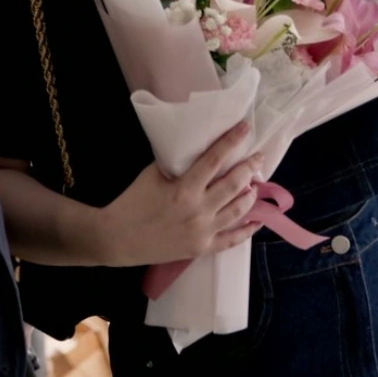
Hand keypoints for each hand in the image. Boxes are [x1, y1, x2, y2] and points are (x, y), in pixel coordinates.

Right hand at [93, 123, 263, 266]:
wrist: (118, 238)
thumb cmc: (132, 202)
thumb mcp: (152, 174)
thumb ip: (176, 165)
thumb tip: (196, 153)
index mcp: (184, 188)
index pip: (215, 159)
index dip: (231, 141)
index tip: (245, 128)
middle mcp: (199, 209)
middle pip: (234, 184)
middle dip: (249, 167)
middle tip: (259, 157)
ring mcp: (203, 231)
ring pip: (238, 210)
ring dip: (250, 195)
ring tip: (256, 184)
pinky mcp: (202, 248)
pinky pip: (232, 240)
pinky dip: (247, 230)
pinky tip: (258, 220)